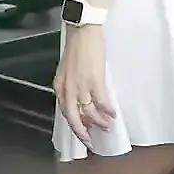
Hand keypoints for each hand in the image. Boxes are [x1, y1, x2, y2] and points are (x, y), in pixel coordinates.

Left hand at [55, 23, 114, 145]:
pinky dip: (107, 110)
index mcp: (60, 86)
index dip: (74, 125)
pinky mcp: (94, 81)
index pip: (65, 111)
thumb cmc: (77, 47)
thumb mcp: (68, 69)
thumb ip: (70, 85)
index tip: (83, 133)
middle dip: (83, 132)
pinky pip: (101, 102)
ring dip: (99, 122)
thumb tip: (81, 99)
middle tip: (91, 142)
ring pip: (89, 112)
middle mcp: (68, 89)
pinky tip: (113, 114)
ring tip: (107, 127)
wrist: (83, 31)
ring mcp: (81, 86)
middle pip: (74, 118)